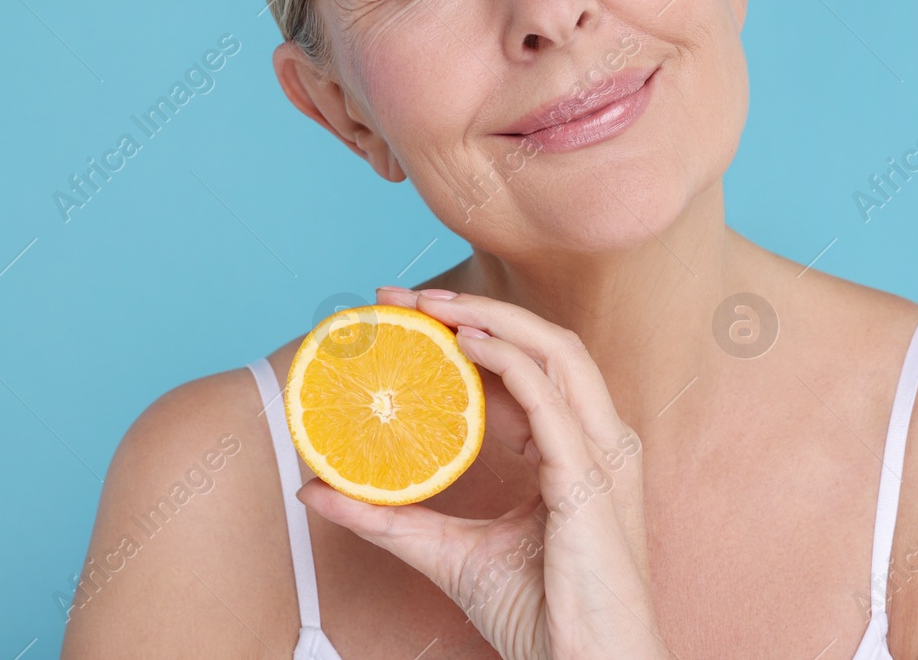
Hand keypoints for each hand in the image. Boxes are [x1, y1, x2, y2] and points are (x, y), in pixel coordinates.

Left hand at [293, 286, 662, 659]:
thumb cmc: (541, 619)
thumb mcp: (450, 554)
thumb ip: (390, 520)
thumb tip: (316, 490)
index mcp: (576, 453)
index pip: (529, 370)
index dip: (472, 334)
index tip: (408, 319)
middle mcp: (598, 442)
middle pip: (545, 345)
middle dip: (479, 309)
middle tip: (406, 299)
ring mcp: (602, 455)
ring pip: (557, 353)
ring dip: (494, 318)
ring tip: (433, 307)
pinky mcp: (590, 478)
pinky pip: (551, 399)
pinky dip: (509, 359)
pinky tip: (465, 345)